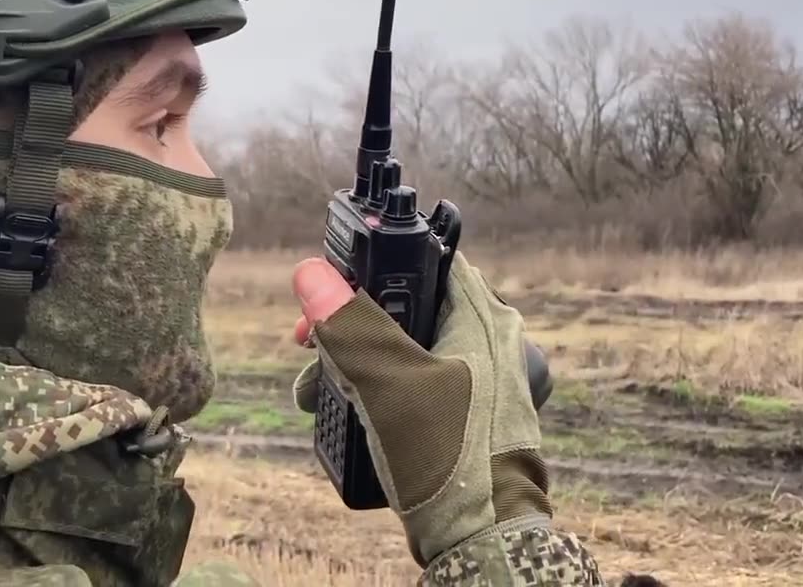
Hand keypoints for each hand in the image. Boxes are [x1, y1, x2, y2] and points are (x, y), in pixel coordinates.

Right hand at [289, 254, 551, 566]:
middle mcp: (492, 343)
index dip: (374, 270)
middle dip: (352, 327)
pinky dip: (380, 393)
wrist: (483, 540)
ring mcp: (485, 382)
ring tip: (315, 391)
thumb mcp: (386, 385)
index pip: (426, 264)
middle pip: (408, 310)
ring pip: (407, 352)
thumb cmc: (447, 457)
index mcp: (485, 319)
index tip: (332, 291)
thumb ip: (349, 326)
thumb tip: (311, 275)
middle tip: (311, 344)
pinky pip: (418, 387)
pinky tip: (346, 413)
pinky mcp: (471, 416)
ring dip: (357, 365)